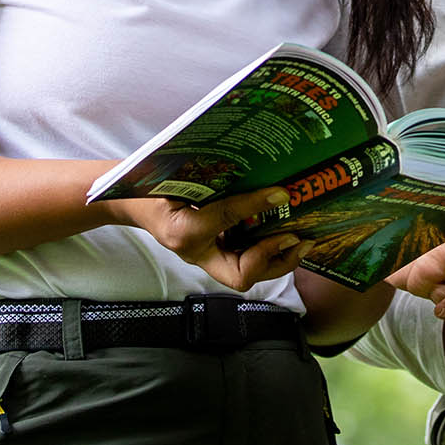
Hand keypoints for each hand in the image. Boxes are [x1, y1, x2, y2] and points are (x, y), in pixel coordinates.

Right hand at [114, 188, 309, 291]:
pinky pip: (248, 261)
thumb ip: (210, 177)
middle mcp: (199, 253)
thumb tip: (253, 169)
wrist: (141, 207)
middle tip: (298, 237)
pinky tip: (288, 235)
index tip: (279, 193)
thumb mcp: (177, 181)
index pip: (224, 219)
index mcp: (184, 230)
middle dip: (275, 259)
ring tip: (303, 240)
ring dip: (280, 260)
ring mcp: (209, 258)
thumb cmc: (156, 192)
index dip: (253, 205)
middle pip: (242, 275)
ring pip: (250, 274)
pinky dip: (271, 253)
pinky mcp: (218, 254)